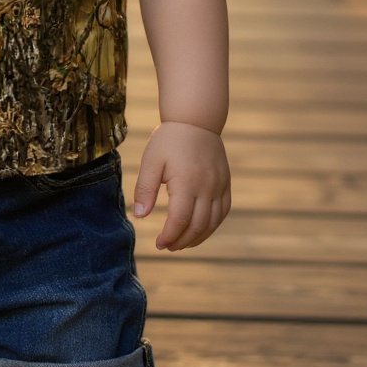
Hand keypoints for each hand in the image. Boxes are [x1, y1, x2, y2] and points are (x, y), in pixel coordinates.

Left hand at [133, 121, 230, 250]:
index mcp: (186, 182)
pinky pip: (223, 212)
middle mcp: (207, 187)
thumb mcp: (151, 161)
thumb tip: (139, 216)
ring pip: (213, 223)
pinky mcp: (226, 183)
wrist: (195, 119)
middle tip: (167, 246)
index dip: (169, 236)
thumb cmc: (169, 140)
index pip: (179, 220)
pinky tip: (199, 230)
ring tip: (181, 243)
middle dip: (182, 241)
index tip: (158, 243)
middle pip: (198, 226)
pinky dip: (212, 226)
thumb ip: (145, 189)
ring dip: (197, 238)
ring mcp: (220, 186)